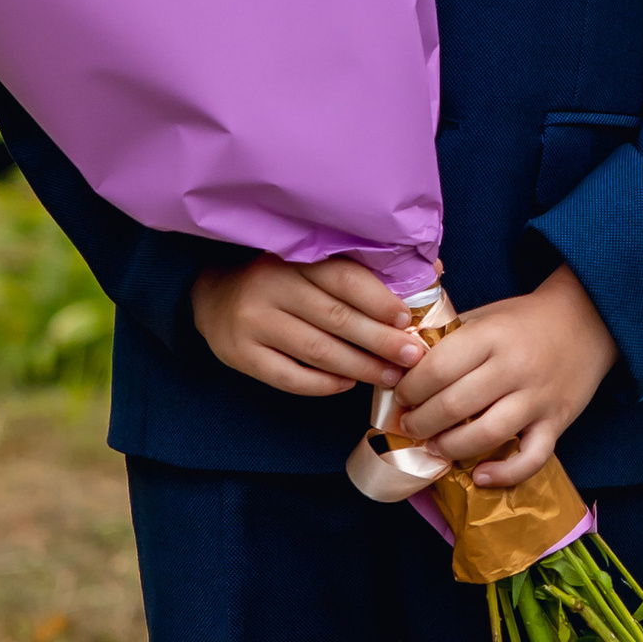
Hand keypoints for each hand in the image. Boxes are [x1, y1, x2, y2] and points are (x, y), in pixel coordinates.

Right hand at [191, 255, 425, 398]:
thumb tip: (432, 270)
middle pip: (334, 317)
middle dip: (380, 340)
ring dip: (360, 367)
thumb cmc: (278, 277)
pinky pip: (289, 377)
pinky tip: (347, 384)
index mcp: (291, 257)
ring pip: (316, 351)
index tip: (408, 318)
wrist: (210, 295)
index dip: (378, 299)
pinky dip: (324, 384)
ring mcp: (252, 323)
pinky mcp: (240, 356)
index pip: (341, 277)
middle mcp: (268, 287)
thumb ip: (362, 266)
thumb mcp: (310, 260)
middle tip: (413, 356)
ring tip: (391, 376)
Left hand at [392, 267, 617, 487]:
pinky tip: (480, 476)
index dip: (411, 389)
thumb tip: (405, 366)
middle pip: (454, 406)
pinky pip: (531, 458)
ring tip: (434, 446)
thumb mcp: (485, 315)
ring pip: (486, 435)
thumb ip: (449, 338)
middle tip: (410, 425)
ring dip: (451, 447)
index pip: (437, 369)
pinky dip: (504, 474)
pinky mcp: (557, 422)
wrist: (588, 320)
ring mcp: (537, 398)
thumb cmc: (526, 320)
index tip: (402, 396)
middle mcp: (513, 368)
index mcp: (491, 336)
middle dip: (421, 422)